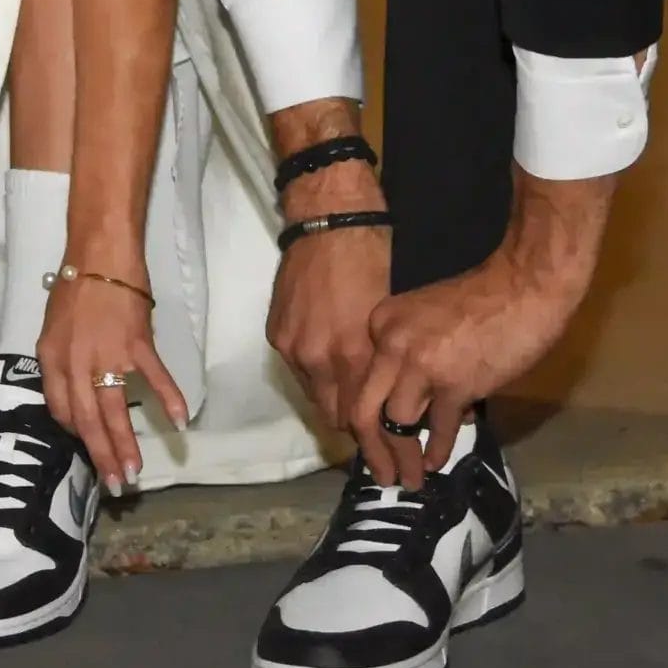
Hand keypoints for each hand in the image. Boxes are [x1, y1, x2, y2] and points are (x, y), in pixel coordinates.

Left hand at [38, 271, 186, 492]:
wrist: (98, 255)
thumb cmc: (74, 288)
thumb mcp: (52, 329)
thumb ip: (59, 363)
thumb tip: (74, 393)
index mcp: (53, 360)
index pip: (61, 410)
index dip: (75, 433)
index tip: (88, 450)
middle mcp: (77, 363)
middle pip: (87, 419)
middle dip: (101, 455)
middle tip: (115, 485)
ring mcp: (109, 355)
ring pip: (115, 409)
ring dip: (125, 444)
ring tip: (134, 472)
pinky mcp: (137, 343)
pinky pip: (155, 377)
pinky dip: (169, 399)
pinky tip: (179, 423)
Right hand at [268, 217, 391, 434]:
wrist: (327, 222)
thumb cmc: (371, 259)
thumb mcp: (388, 316)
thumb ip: (382, 360)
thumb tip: (391, 393)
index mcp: (353, 354)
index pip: (361, 418)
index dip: (377, 437)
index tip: (391, 446)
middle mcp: (317, 358)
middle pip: (334, 416)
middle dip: (355, 426)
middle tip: (375, 428)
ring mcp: (292, 347)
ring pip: (314, 395)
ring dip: (333, 399)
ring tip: (352, 397)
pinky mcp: (275, 334)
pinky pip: (297, 370)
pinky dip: (314, 373)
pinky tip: (329, 364)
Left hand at [352, 254, 587, 487]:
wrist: (523, 285)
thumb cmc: (481, 299)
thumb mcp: (426, 317)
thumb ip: (411, 355)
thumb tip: (415, 405)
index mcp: (380, 323)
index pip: (359, 380)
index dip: (364, 416)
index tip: (371, 439)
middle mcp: (390, 345)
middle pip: (364, 409)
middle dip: (371, 450)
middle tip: (380, 475)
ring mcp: (420, 366)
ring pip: (396, 425)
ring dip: (402, 458)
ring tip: (409, 480)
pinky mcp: (454, 385)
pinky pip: (437, 428)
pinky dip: (436, 450)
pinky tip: (435, 463)